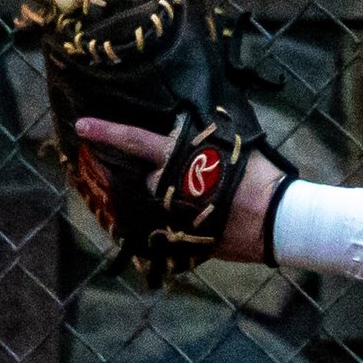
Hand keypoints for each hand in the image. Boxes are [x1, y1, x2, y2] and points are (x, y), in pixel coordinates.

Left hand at [75, 118, 279, 265]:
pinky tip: (209, 221)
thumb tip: (204, 124)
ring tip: (205, 203)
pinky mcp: (185, 237)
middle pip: (148, 180)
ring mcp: (174, 214)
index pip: (137, 141)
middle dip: (162, 179)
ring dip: (174, 202)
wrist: (280, 219)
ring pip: (161, 204)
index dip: (108, 131)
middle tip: (191, 181)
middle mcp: (171, 185)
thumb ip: (210, 140)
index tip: (82, 125)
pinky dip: (184, 223)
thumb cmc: (262, 179)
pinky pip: (173, 227)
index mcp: (182, 159)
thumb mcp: (235, 148)